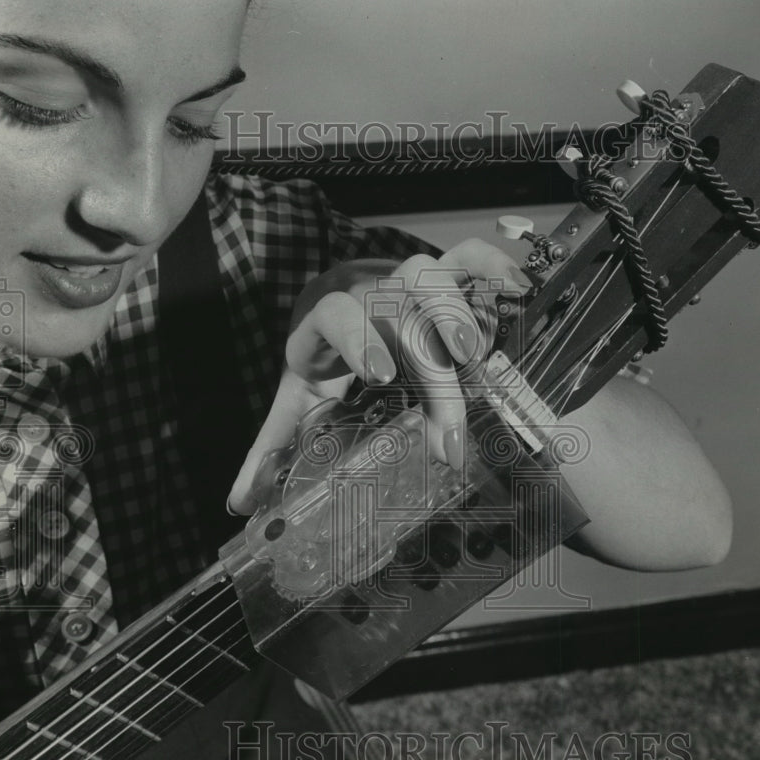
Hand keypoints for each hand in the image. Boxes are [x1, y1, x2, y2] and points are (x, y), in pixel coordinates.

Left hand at [227, 238, 530, 513]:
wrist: (339, 304)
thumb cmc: (321, 358)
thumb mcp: (298, 398)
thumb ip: (273, 446)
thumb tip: (240, 501)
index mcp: (324, 322)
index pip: (337, 316)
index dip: (360, 339)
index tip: (382, 376)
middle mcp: (367, 296)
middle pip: (398, 311)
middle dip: (428, 367)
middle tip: (450, 425)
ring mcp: (403, 282)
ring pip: (431, 274)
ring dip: (458, 313)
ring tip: (476, 357)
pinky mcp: (438, 277)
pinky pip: (466, 257)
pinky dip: (494, 267)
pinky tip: (519, 288)